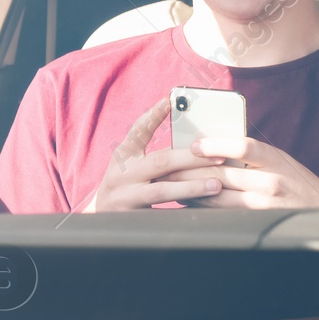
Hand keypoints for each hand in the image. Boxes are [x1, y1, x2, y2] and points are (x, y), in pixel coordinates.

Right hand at [83, 96, 226, 211]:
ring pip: (161, 191)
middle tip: (218, 155)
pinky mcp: (131, 218)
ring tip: (216, 185)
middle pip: (160, 161)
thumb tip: (196, 143)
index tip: (168, 100)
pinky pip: (163, 214)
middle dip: (191, 158)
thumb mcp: (133, 166)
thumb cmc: (128, 186)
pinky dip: (183, 210)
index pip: (137, 131)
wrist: (100, 219)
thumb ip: (157, 155)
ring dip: (191, 187)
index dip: (152, 115)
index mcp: (123, 156)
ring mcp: (125, 197)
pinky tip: (203, 208)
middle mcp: (121, 174)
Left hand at [163, 133, 318, 209]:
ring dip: (192, 190)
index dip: (215, 145)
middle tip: (169, 167)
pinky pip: (223, 213)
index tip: (194, 145)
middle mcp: (271, 180)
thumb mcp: (281, 162)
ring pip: (217, 196)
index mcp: (276, 159)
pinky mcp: (258, 220)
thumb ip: (254, 157)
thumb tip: (215, 150)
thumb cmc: (298, 184)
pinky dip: (204, 205)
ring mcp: (264, 203)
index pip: (242, 146)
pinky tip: (191, 201)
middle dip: (191, 170)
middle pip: (222, 173)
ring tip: (174, 185)